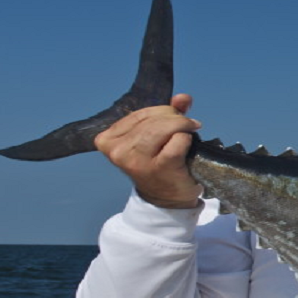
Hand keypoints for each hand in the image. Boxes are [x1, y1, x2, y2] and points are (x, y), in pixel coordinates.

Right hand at [94, 93, 203, 207]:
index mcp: (107, 140)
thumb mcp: (154, 138)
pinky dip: (187, 139)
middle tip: (187, 125)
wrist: (166, 199)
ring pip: (164, 127)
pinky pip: (177, 140)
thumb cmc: (158, 166)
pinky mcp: (159, 167)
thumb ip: (166, 115)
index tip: (172, 119)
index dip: (161, 112)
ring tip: (189, 132)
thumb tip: (183, 98)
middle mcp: (118, 151)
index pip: (139, 113)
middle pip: (152, 119)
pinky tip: (190, 144)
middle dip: (174, 117)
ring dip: (182, 126)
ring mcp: (137, 160)